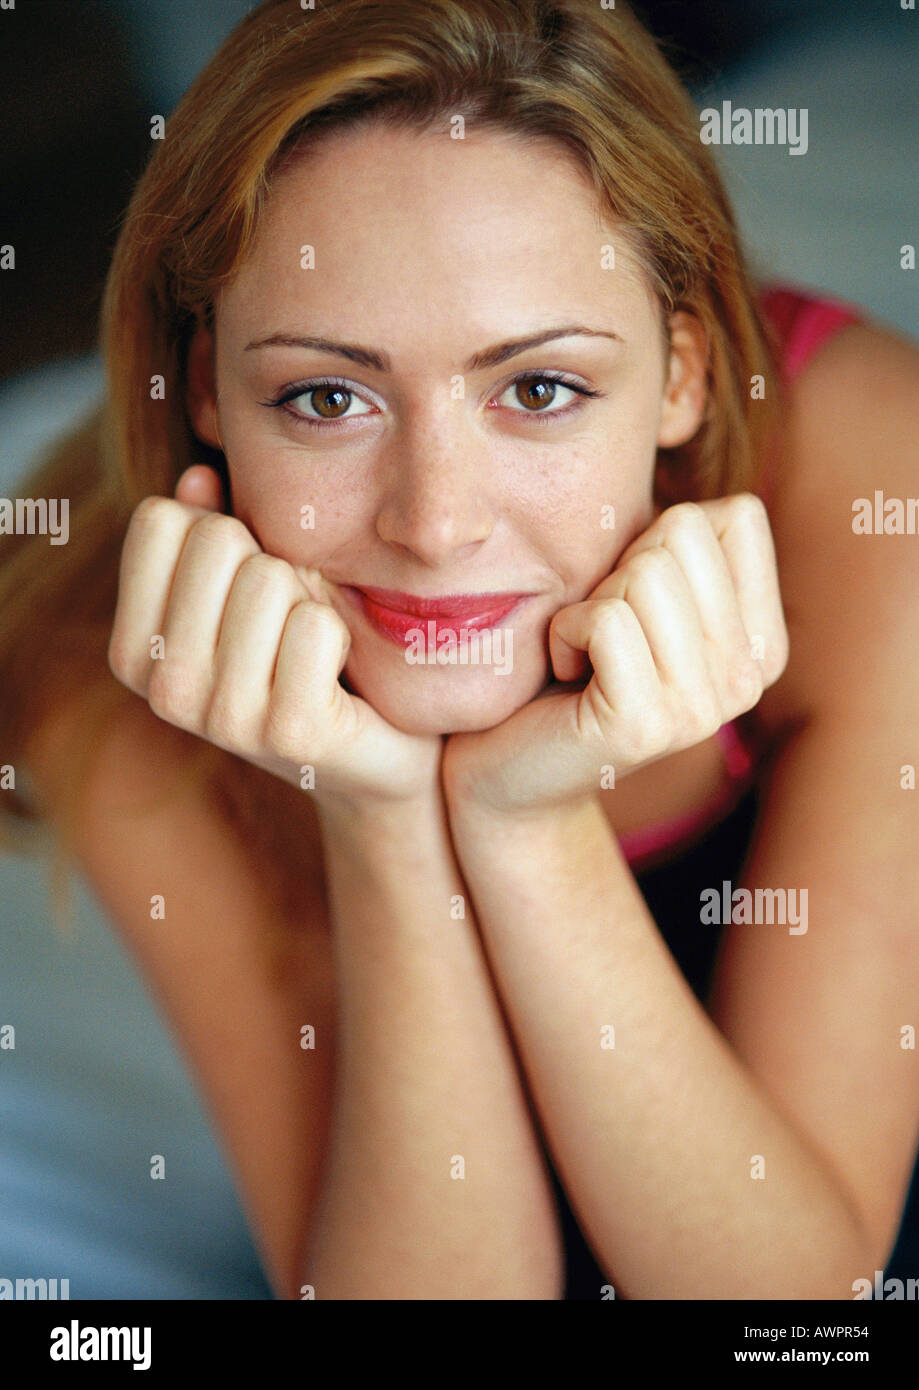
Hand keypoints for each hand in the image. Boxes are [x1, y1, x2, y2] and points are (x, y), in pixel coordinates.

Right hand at [108, 465, 442, 811]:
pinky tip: (336, 674)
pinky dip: (339, 633)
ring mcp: (223, 717)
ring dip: (309, 599)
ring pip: (270, 577)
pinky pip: (315, 622)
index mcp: (134, 649)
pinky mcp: (290, 732)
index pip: (160, 519)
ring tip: (312, 650)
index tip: (243, 588)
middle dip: (270, 563)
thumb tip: (199, 478)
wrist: (371, 757)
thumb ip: (212, 531)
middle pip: (217, 539)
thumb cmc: (301, 658)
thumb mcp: (245, 591)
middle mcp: (164, 688)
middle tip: (287, 623)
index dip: (221, 531)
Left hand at [442, 495, 788, 815]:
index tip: (632, 600)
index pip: (735, 515)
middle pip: (681, 534)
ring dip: (586, 603)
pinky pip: (603, 617)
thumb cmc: (563, 665)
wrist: (505, 769)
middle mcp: (749, 678)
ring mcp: (704, 707)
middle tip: (598, 635)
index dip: (659, 535)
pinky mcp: (646, 724)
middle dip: (617, 568)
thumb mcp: (633, 592)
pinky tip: (562, 676)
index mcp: (761, 641)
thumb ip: (676, 542)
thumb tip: (678, 429)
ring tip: (581, 658)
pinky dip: (562, 632)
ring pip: (643, 572)